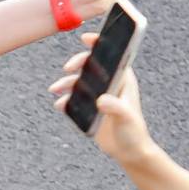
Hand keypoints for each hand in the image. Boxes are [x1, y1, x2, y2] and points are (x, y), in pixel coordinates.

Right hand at [53, 41, 153, 162]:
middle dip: (78, 63)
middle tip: (68, 68)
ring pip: (79, 81)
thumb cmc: (133, 132)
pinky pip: (74, 99)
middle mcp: (110, 83)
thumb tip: (101, 100)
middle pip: (91, 65)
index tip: (87, 38)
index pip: (112, 55)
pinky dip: (65, 100)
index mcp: (123, 80)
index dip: (100, 44)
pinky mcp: (90, 108)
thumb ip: (116, 107)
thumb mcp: (127, 118)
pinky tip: (60, 104)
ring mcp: (99, 95)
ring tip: (55, 89)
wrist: (128, 151)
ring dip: (66, 83)